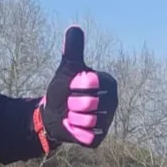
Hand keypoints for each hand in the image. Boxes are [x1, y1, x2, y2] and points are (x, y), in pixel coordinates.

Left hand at [34, 26, 117, 151]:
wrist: (53, 115)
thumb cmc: (63, 89)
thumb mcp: (66, 69)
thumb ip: (72, 50)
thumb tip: (74, 28)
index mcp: (109, 82)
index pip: (90, 83)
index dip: (75, 86)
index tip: (73, 86)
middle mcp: (113, 102)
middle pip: (87, 104)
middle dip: (71, 103)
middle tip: (70, 102)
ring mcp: (107, 121)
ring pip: (86, 121)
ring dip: (72, 119)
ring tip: (71, 115)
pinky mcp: (99, 138)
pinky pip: (86, 137)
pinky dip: (74, 133)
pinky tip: (74, 128)